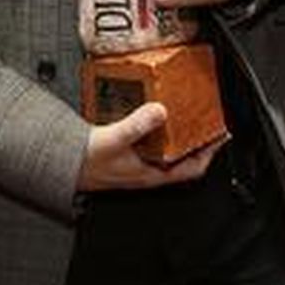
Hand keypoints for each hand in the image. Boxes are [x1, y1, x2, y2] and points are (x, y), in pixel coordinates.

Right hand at [75, 102, 222, 190]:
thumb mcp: (115, 139)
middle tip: (207, 119)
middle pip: (183, 158)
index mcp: (151, 173)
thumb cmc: (86, 162)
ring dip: (178, 133)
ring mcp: (138, 161)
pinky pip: (151, 141)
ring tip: (185, 112)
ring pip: (168, 149)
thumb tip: (160, 111)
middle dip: (197, 139)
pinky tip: (154, 113)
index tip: (221, 136)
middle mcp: (148, 169)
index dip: (210, 154)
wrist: (63, 165)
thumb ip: (137, 125)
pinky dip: (158, 127)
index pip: (192, 169)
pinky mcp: (127, 152)